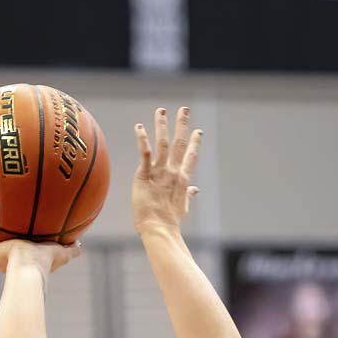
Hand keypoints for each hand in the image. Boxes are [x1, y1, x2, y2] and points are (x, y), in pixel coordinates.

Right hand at [0, 232, 80, 275]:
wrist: (30, 267)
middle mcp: (9, 261)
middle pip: (3, 251)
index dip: (22, 248)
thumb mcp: (62, 252)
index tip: (21, 240)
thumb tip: (81, 244)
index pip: (22, 254)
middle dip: (1, 244)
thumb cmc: (46, 263)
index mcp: (25, 260)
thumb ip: (71, 249)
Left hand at [132, 106, 201, 235]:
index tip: (198, 131)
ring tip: (161, 110)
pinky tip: (139, 127)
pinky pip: (145, 153)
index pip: (191, 157)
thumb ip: (188, 194)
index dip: (195, 143)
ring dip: (162, 125)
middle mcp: (173, 172)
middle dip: (182, 125)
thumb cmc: (169, 221)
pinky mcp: (145, 175)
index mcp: (183, 179)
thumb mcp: (182, 206)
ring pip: (162, 143)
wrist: (159, 228)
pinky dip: (142, 139)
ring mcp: (160, 172)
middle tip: (184, 109)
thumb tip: (196, 190)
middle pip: (179, 143)